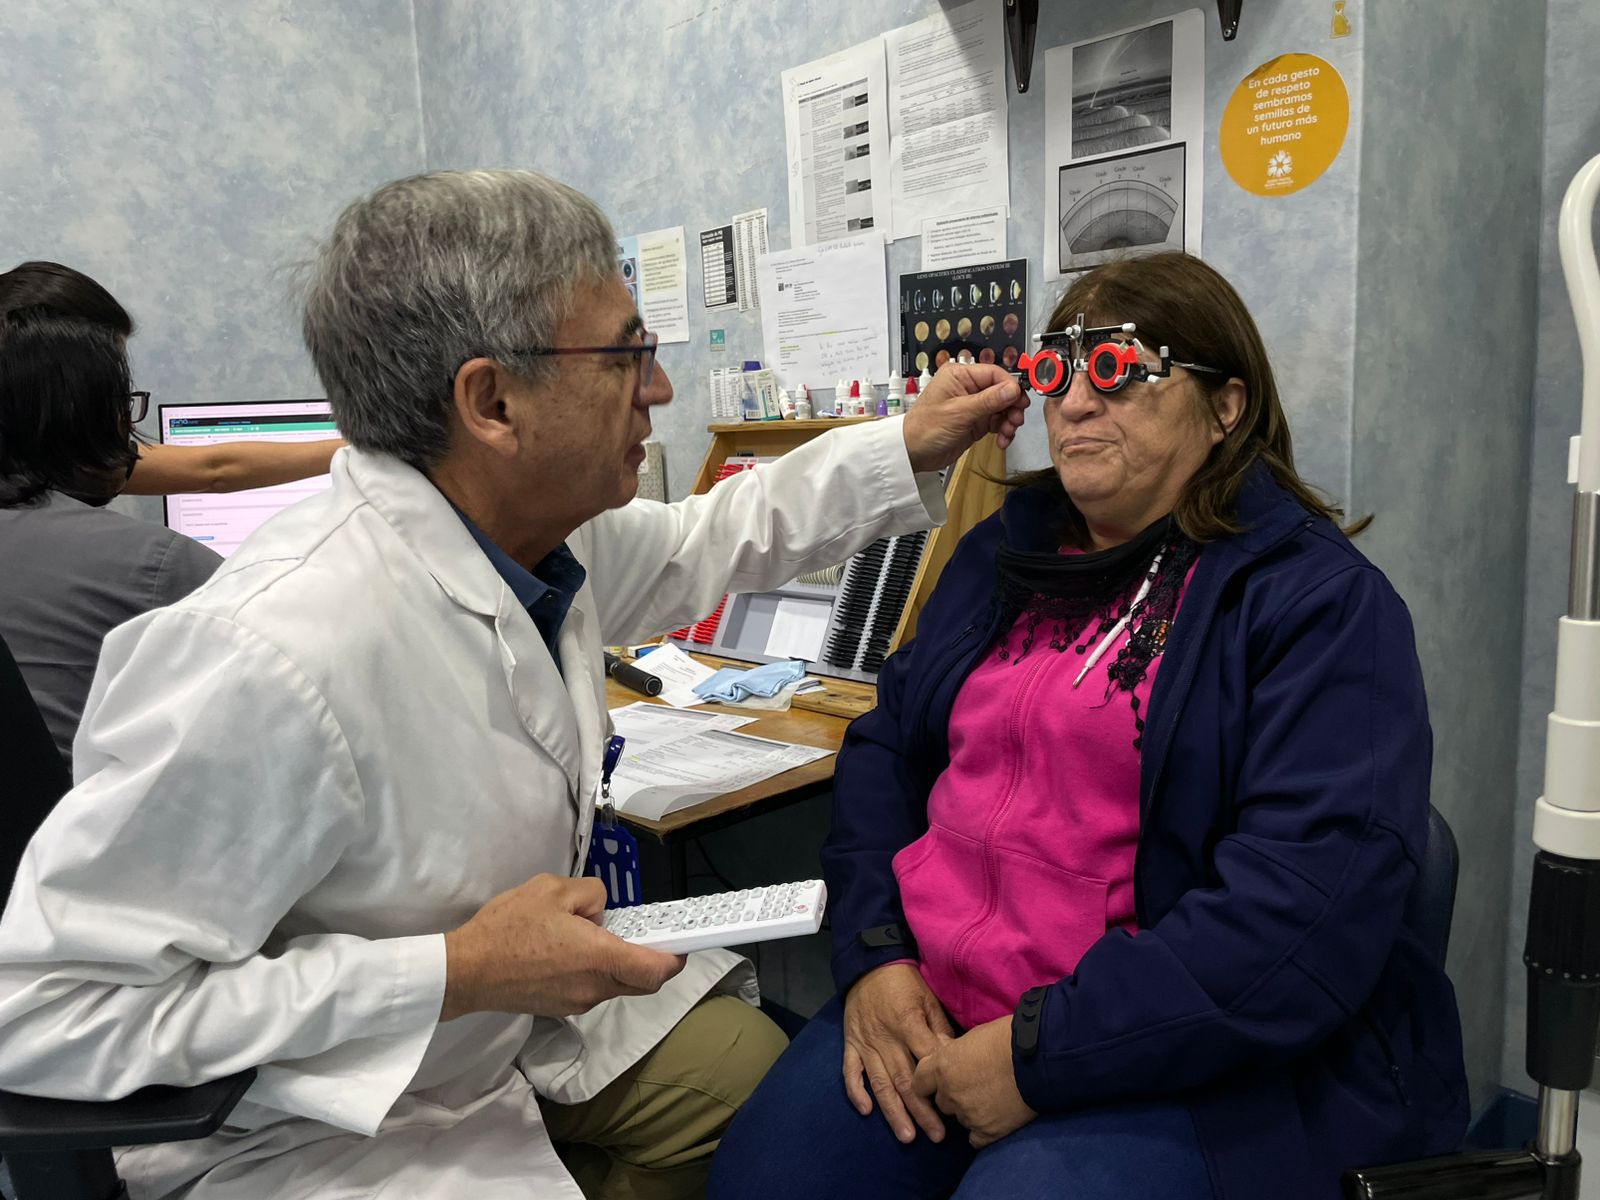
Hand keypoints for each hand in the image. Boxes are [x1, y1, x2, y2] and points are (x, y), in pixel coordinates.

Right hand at [440, 874, 684, 1019]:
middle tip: (639, 932)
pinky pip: (593, 988)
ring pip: (616, 985)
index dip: (675, 957)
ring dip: (616, 962)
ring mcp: (578, 1003)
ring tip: (590, 932)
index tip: (679, 941)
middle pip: (641, 981)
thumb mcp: (553, 889)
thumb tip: (600, 910)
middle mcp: (596, 988)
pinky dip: (595, 971)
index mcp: (600, 959)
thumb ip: (591, 893)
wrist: (466, 971)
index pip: (657, 970)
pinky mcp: (560, 1008)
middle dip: (648, 959)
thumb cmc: (509, 927)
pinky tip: (569, 949)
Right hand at [842, 963, 956, 1143]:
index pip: (926, 1060)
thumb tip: (954, 1058)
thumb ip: (939, 1028)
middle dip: (922, 1111)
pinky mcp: (850, 1044)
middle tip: (937, 1136)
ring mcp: (865, 1044)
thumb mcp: (928, 998)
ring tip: (907, 1136)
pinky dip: (856, 1092)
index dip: (940, 1084)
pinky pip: (850, 1071)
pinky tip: (866, 1111)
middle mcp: (885, 1039)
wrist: (869, 964)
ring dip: (894, 1112)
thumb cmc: (905, 982)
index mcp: (907, 1024)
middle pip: (905, 1080)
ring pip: (881, 1083)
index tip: (955, 1104)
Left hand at [901, 363, 1028, 471]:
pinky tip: (1002, 440)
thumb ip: (989, 400)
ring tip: (1008, 433)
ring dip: (1009, 421)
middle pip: (1002, 391)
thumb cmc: (925, 429)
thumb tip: (1013, 388)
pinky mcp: (975, 421)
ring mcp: (973, 405)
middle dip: (1012, 406)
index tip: (1020, 401)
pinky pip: (997, 422)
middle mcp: (968, 387)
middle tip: (1016, 420)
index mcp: (960, 375)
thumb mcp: (960, 412)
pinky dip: (1003, 430)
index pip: (995, 373)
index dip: (1010, 387)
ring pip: (1002, 407)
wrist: (913, 453)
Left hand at [911, 1016, 1036, 1148]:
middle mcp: (950, 1093)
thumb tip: (951, 1060)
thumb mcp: (972, 1037)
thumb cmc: (1007, 1038)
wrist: (1038, 1058)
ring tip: (992, 1098)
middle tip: (975, 1086)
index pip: (918, 1083)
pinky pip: (975, 1139)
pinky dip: (983, 1131)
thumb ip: (954, 1054)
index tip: (937, 1083)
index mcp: (942, 1066)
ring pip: (960, 1119)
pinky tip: (995, 1119)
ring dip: (970, 1111)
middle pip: (942, 1102)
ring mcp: (968, 1114)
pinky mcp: (987, 1131)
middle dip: (953, 1095)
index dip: (927, 1083)